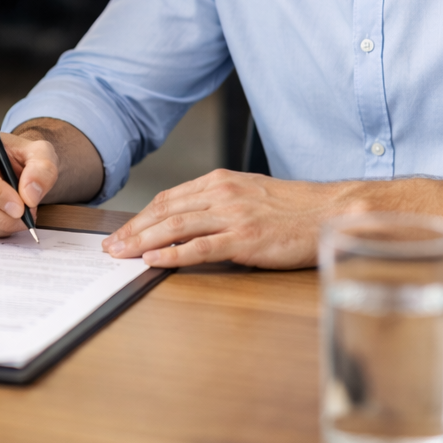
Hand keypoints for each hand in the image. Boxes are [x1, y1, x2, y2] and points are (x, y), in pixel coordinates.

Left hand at [102, 170, 344, 268]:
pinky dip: (172, 254)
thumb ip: (220, 204)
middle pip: (165, 211)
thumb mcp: (251, 195)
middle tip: (111, 247)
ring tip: (122, 255)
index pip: (169, 198)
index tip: (123, 231)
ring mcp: (233, 215)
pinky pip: (200, 247)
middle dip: (133, 230)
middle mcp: (222, 193)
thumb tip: (189, 223)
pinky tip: (154, 261)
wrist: (331, 212)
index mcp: (221, 181)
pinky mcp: (245, 239)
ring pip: (175, 227)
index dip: (141, 216)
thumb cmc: (295, 209)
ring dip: (142, 242)